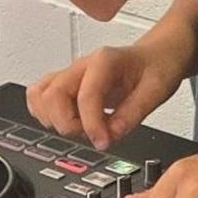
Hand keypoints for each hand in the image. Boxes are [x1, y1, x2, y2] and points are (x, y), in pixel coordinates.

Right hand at [29, 41, 184, 152]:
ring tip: (81, 128)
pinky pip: (40, 97)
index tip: (104, 142)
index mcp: (105, 62)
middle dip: (69, 124)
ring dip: (55, 120)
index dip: (92, 125)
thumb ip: (133, 113)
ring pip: (40, 96)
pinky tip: (71, 121)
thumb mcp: (157, 90)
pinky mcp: (65, 84)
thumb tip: (111, 135)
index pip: (86, 96)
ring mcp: (70, 74)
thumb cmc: (156, 67)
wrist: (156, 55)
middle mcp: (82, 66)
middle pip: (53, 96)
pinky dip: (47, 115)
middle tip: (93, 134)